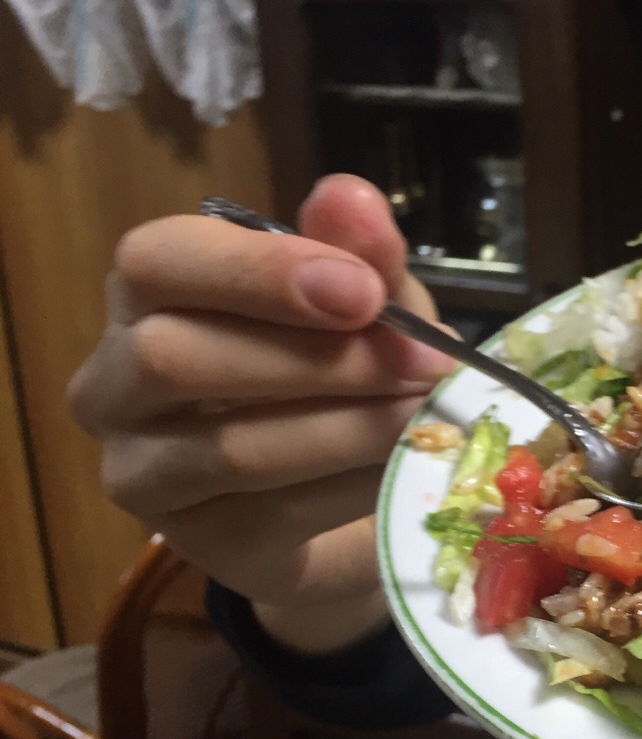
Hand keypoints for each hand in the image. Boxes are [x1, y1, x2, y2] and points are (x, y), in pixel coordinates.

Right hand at [71, 175, 454, 652]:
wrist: (354, 505)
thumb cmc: (343, 380)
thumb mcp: (368, 308)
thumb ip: (360, 255)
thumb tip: (351, 195)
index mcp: (148, 296)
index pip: (158, 261)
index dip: (259, 271)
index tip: (364, 291)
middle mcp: (115, 383)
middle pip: (176, 357)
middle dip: (318, 359)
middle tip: (423, 363)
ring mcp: (143, 472)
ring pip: (230, 446)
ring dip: (349, 427)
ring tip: (427, 414)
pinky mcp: (197, 542)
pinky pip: (275, 512)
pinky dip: (355, 485)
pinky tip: (407, 467)